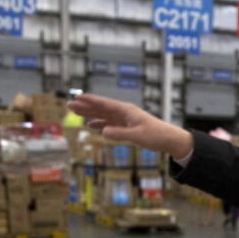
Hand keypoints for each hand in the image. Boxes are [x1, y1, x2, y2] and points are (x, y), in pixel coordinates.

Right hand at [67, 94, 188, 156]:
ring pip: (103, 114)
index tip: (77, 98)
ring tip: (76, 113)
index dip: (89, 101)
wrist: (169, 139)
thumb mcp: (137, 136)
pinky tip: (92, 125)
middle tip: (69, 105)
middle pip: (100, 107)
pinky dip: (100, 123)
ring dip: (90, 114)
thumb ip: (120, 134)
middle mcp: (124, 112)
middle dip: (85, 106)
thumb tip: (102, 131)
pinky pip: (110, 123)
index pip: (104, 104)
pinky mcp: (127, 126)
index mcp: (126, 110)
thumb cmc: (155, 135)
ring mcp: (125, 118)